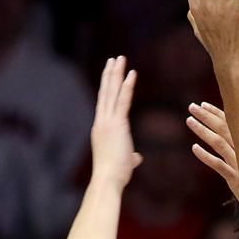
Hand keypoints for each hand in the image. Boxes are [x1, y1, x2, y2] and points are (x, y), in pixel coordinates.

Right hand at [90, 56, 141, 189]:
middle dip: (109, 75)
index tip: (109, 74)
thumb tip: (137, 158)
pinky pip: (123, 101)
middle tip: (113, 59)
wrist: (107, 179)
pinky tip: (131, 73)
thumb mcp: (125, 162)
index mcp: (101, 129)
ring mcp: (107, 121)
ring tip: (119, 59)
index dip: (107, 88)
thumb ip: (131, 156)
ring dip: (116, 74)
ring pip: (111, 92)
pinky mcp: (117, 124)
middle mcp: (101, 122)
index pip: (105, 104)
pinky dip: (127, 86)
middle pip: (105, 93)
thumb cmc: (115, 175)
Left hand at [187, 101, 238, 208]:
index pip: (232, 123)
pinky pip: (218, 165)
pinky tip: (194, 148)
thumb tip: (234, 139)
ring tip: (189, 121)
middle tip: (192, 107)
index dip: (217, 112)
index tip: (203, 105)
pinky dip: (206, 156)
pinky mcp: (236, 179)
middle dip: (207, 116)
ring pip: (219, 143)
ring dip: (203, 130)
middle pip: (223, 128)